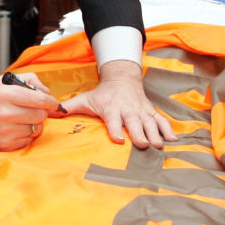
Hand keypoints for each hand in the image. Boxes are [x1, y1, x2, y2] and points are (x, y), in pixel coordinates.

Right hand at [0, 73, 60, 149]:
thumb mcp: (4, 80)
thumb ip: (30, 80)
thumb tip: (47, 93)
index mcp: (5, 94)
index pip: (40, 100)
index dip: (51, 102)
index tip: (54, 103)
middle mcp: (5, 113)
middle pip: (40, 116)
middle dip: (41, 111)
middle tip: (33, 109)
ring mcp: (4, 131)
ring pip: (35, 129)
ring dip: (33, 123)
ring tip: (20, 118)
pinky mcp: (3, 145)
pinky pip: (27, 141)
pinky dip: (25, 134)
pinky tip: (14, 127)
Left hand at [61, 60, 176, 148]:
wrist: (122, 78)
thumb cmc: (102, 94)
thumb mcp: (86, 98)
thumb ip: (69, 107)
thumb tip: (51, 112)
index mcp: (112, 109)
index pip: (114, 120)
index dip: (116, 129)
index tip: (119, 139)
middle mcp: (128, 110)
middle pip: (135, 123)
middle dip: (139, 134)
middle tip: (143, 145)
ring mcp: (141, 111)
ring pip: (150, 123)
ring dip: (155, 134)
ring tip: (160, 146)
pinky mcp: (150, 112)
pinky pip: (161, 120)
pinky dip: (168, 129)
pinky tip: (173, 140)